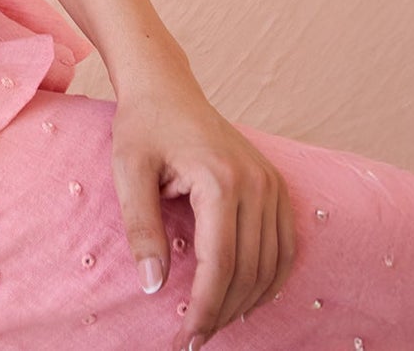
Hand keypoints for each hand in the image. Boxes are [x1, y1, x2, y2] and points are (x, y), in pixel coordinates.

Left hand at [109, 61, 296, 348]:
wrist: (166, 87)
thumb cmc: (143, 125)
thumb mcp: (128, 171)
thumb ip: (141, 228)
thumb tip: (153, 286)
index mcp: (221, 178)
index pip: (219, 263)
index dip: (204, 306)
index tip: (187, 337)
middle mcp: (256, 182)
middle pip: (248, 270)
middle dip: (223, 312)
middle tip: (196, 338)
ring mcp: (271, 183)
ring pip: (271, 264)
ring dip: (248, 302)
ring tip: (216, 321)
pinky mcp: (276, 185)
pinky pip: (285, 246)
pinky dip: (271, 278)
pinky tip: (247, 297)